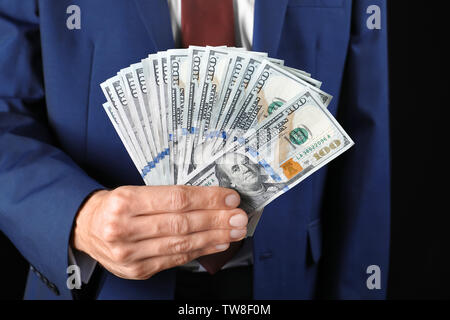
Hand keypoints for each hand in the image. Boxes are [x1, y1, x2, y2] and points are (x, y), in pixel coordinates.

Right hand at [71, 185, 246, 279]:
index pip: (176, 199)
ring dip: (214, 237)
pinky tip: (217, 243)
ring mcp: (130, 254)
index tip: (229, 197)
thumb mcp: (134, 190)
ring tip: (234, 230)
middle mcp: (125, 228)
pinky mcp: (137, 270)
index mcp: (125, 201)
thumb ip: (169, 196)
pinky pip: (175, 260)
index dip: (208, 199)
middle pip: (182, 223)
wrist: (86, 228)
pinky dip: (200, 251)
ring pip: (181, 244)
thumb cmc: (115, 206)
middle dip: (216, 220)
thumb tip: (209, 199)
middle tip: (239, 216)